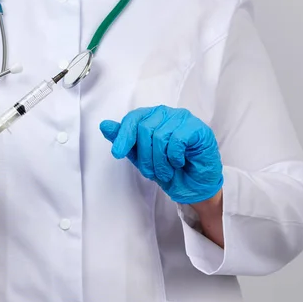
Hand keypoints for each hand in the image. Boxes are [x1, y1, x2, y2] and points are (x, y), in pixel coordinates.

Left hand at [100, 105, 222, 203]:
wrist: (193, 187)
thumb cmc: (170, 170)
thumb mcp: (141, 158)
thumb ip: (125, 141)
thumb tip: (104, 125)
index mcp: (152, 117)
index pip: (133, 118)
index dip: (124, 135)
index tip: (117, 153)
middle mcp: (166, 114)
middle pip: (145, 128)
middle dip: (145, 156)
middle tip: (151, 172)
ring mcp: (183, 118)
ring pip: (160, 136)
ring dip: (160, 161)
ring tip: (166, 172)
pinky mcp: (197, 128)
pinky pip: (177, 139)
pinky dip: (174, 157)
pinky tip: (179, 163)